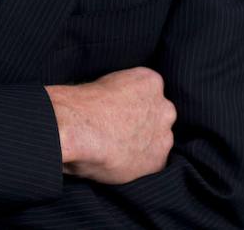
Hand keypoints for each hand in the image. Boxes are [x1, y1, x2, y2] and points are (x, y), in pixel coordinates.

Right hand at [45, 67, 176, 184]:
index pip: (149, 91)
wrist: (79, 128)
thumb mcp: (104, 83)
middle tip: (120, 130)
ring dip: (143, 143)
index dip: (133, 103)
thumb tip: (113, 106)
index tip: (120, 111)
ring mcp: (164, 134)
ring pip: (158, 139)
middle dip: (144, 122)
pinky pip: (152, 161)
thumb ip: (118, 93)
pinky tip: (120, 161)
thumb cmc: (83, 103)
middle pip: (159, 114)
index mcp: (150, 81)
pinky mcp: (158, 160)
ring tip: (117, 149)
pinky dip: (140, 163)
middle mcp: (164, 106)